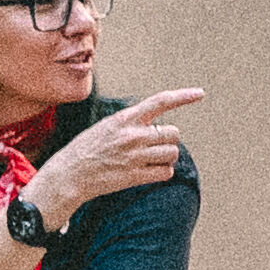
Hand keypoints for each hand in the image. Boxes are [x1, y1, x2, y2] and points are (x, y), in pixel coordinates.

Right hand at [29, 88, 202, 224]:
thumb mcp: (106, 126)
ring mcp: (135, 156)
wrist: (70, 174)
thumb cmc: (86, 149)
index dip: (183, 96)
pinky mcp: (136, 176)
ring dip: (167, 157)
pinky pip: (166, 173)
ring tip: (152, 160)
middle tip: (155, 146)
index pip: (160, 102)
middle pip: (172, 133)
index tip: (199, 93)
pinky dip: (163, 173)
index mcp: (125, 119)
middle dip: (168, 140)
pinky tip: (150, 172)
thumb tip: (153, 125)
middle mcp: (133, 135)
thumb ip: (130, 122)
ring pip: (172, 153)